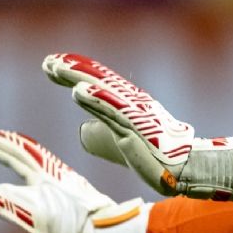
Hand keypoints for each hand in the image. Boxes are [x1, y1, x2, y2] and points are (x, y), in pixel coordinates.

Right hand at [0, 129, 152, 232]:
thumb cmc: (77, 228)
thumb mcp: (40, 218)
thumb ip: (13, 205)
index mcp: (47, 175)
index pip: (18, 153)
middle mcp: (55, 174)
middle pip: (26, 154)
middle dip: (5, 146)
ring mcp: (65, 183)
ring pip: (38, 162)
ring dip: (20, 154)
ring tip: (9, 153)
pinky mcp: (72, 195)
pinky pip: (47, 175)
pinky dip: (34, 170)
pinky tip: (37, 180)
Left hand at [43, 53, 232, 201]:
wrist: (185, 171)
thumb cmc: (154, 156)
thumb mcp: (120, 142)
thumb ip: (102, 133)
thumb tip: (83, 129)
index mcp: (126, 103)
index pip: (96, 82)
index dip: (74, 71)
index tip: (50, 65)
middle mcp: (130, 102)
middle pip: (96, 80)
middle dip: (71, 69)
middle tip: (48, 61)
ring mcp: (133, 113)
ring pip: (101, 90)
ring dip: (78, 77)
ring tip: (56, 68)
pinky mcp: (137, 128)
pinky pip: (113, 110)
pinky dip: (95, 99)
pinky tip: (77, 91)